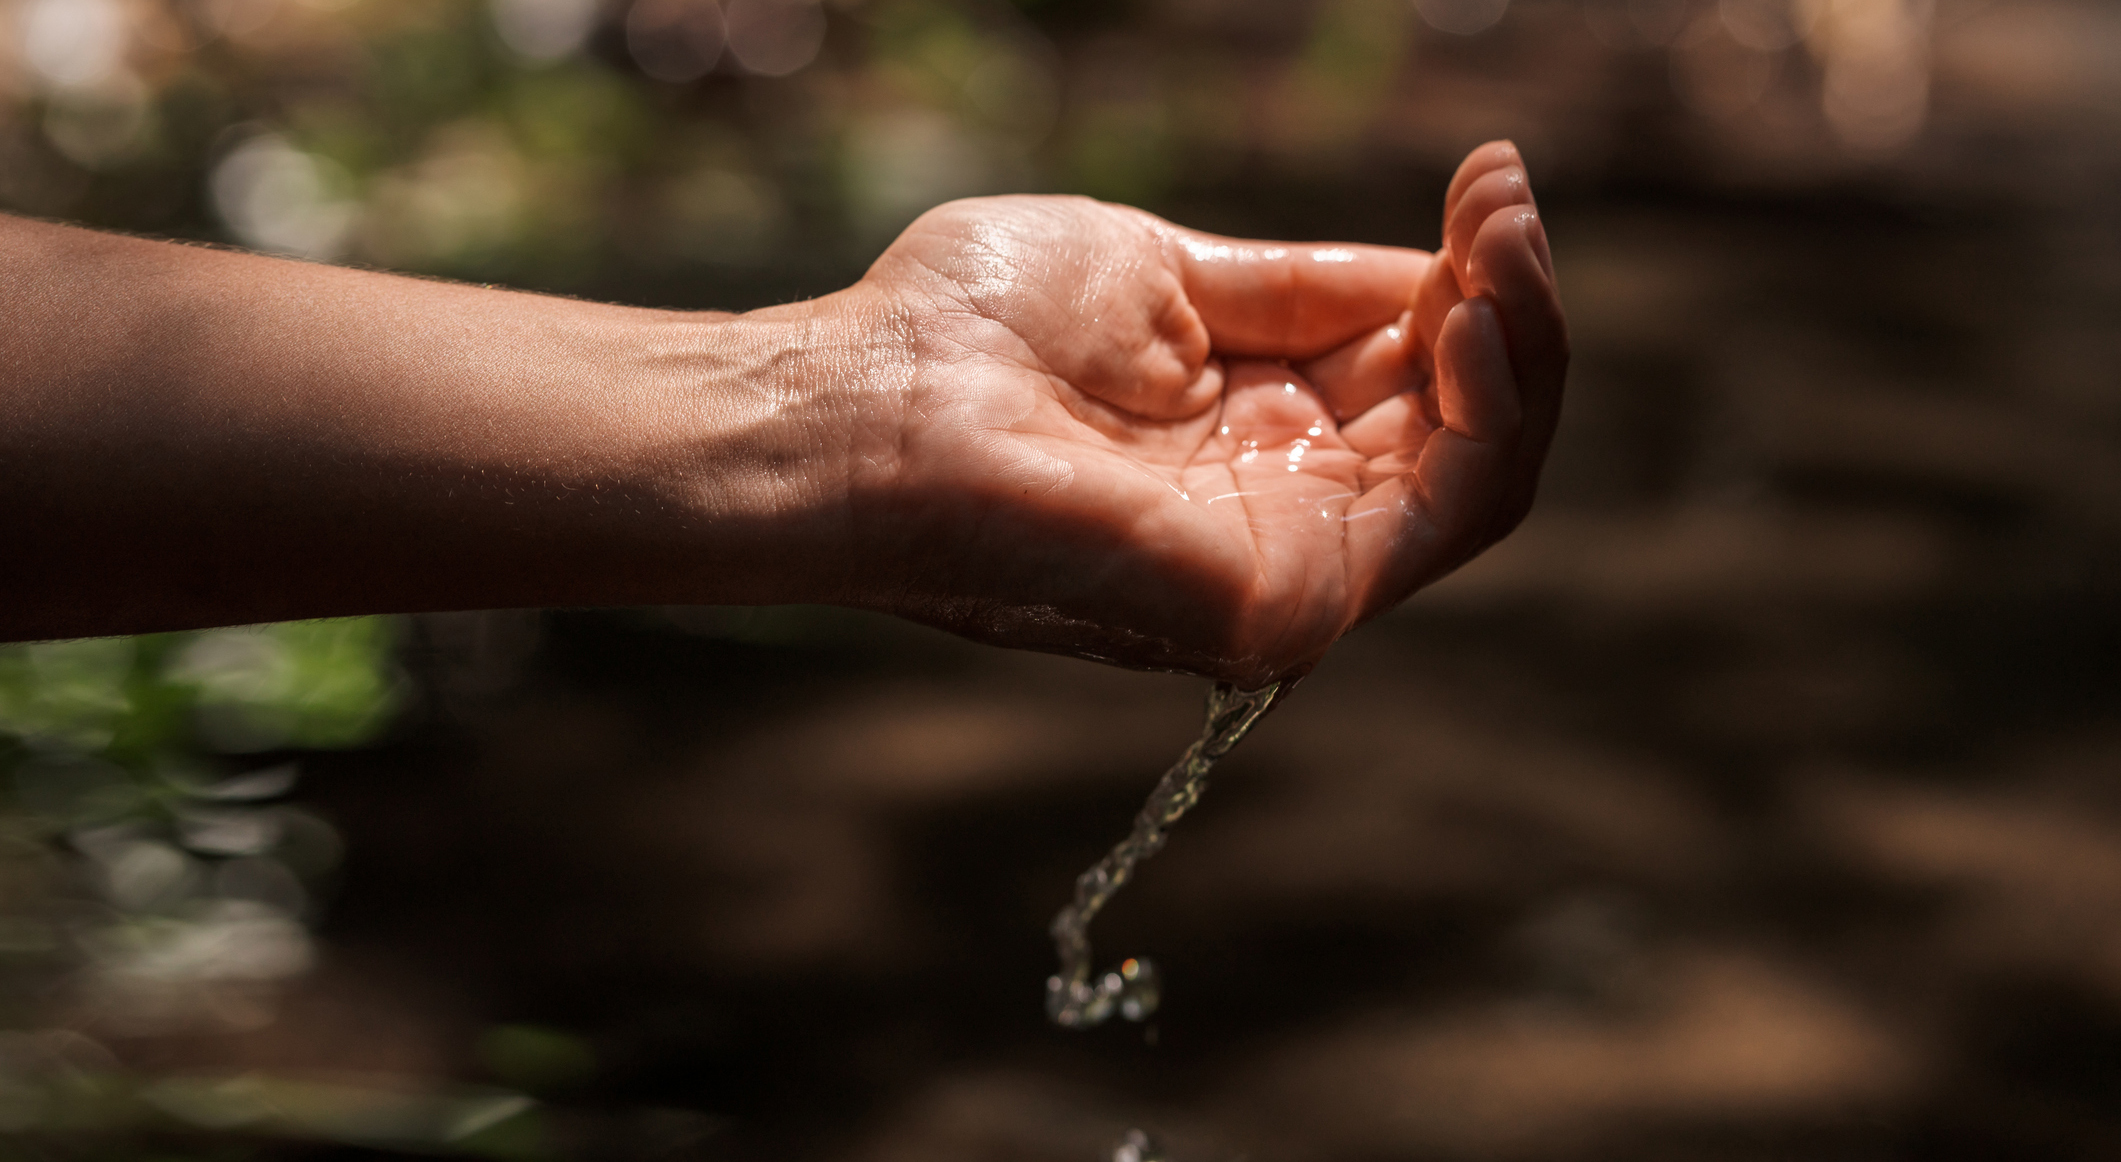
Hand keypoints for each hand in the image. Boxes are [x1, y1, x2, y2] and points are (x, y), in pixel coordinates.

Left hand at [838, 142, 1568, 684]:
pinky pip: (1446, 519)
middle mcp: (1281, 508)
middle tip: (1505, 206)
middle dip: (1509, 307)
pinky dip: (1490, 416)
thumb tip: (1422, 268)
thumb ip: (1294, 291)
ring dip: (1521, 351)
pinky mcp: (1283, 602)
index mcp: (1247, 437)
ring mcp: (1288, 564)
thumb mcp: (1160, 272)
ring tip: (1500, 248)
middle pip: (1465, 431)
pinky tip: (1466, 319)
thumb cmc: (970, 331)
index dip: (1464, 284)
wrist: (871, 403)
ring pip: (1482, 476)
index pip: (1410, 378)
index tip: (1486, 180)